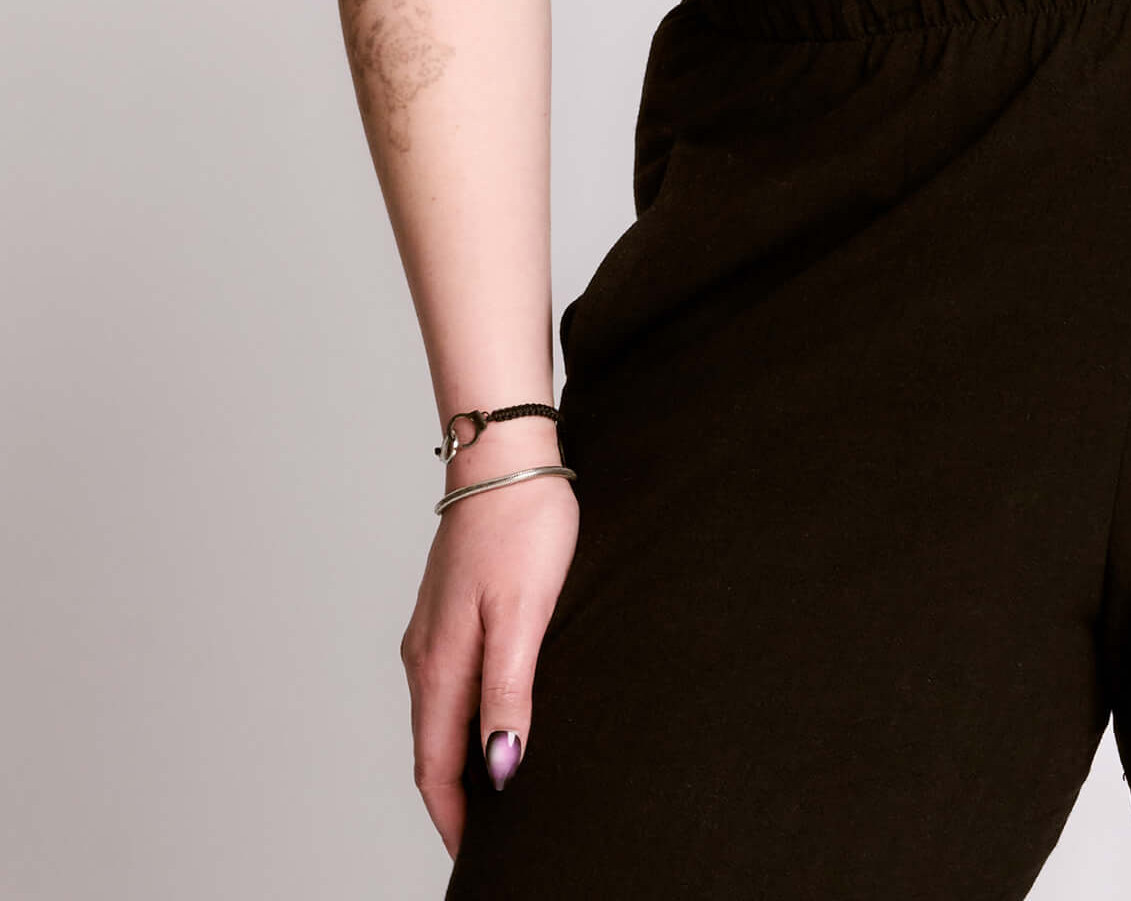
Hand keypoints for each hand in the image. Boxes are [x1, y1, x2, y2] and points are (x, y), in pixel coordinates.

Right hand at [401, 432, 579, 856]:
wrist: (506, 452)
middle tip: (491, 841)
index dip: (454, 818)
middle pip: (433, 749)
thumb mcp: (524, 616)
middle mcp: (424, 654)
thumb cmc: (522, 526)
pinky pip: (449, 686)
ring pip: (440, 718)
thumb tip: (499, 769)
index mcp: (440, 664)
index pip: (435, 766)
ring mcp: (432, 631)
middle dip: (455, 800)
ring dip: (459, 760)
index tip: (478, 858)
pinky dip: (464, 720)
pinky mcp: (448, 610)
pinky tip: (493, 722)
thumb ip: (508, 694)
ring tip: (496, 794)